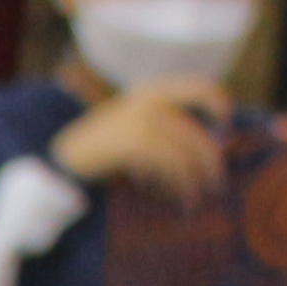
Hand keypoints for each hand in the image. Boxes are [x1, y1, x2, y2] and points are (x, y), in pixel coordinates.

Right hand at [55, 77, 229, 201]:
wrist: (63, 158)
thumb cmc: (103, 148)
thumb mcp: (136, 125)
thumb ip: (167, 128)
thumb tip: (213, 146)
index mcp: (152, 91)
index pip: (202, 88)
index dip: (220, 107)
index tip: (224, 131)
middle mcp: (150, 100)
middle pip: (196, 132)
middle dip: (210, 161)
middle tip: (217, 182)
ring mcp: (141, 120)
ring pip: (186, 152)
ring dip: (195, 179)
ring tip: (196, 197)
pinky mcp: (133, 142)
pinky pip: (169, 165)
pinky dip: (178, 184)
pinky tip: (179, 197)